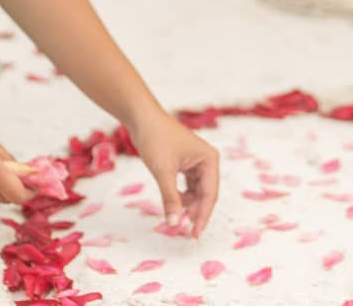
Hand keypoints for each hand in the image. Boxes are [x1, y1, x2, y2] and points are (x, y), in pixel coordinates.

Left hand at [128, 108, 219, 237]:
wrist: (142, 118)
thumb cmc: (155, 139)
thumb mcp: (163, 172)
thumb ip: (170, 198)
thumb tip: (174, 223)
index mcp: (209, 160)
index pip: (210, 194)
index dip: (203, 216)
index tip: (194, 234)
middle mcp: (206, 161)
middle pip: (205, 194)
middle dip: (195, 212)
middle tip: (183, 231)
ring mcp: (196, 162)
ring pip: (196, 191)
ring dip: (187, 205)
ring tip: (176, 218)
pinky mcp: (185, 163)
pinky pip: (187, 185)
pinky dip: (181, 196)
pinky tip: (173, 205)